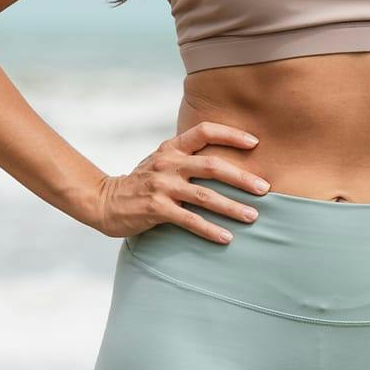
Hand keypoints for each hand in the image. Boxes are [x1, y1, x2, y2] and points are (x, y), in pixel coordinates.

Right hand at [82, 122, 269, 241]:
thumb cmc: (143, 181)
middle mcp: (168, 163)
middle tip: (265, 189)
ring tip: (253, 216)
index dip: (231, 134)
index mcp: (172, 147)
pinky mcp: (155, 209)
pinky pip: (189, 220)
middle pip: (212, 166)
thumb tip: (230, 160)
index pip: (205, 131)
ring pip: (204, 196)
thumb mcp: (163, 161)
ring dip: (232, 207)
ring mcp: (161, 186)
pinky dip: (210, 230)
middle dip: (242, 178)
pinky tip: (226, 237)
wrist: (104, 201)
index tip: (256, 143)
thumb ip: (189, 157)